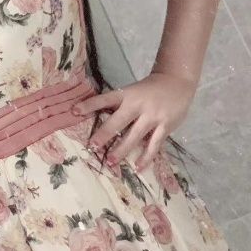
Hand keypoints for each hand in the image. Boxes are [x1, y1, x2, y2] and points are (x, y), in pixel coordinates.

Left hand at [70, 72, 196, 172]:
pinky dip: (146, 157)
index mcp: (127, 95)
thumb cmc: (148, 89)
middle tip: (92, 146)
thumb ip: (119, 105)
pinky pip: (154, 145)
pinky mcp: (165, 127)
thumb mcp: (132, 91)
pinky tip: (138, 167)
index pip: (105, 99)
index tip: (74, 111)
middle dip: (105, 134)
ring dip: (122, 150)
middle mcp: (138, 105)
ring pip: (135, 136)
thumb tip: (97, 118)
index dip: (90, 105)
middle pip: (119, 121)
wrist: (177, 82)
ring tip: (110, 162)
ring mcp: (153, 117)